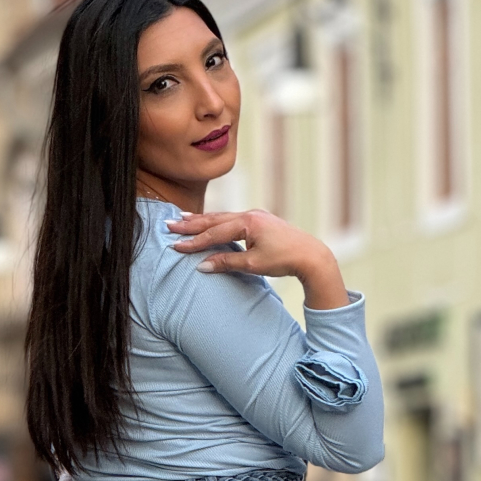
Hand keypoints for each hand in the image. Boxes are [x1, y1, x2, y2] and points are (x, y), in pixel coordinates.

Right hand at [168, 210, 348, 310]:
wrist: (310, 255)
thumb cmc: (284, 260)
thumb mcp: (253, 265)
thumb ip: (227, 262)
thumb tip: (202, 266)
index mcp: (247, 223)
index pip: (214, 233)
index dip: (194, 241)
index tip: (175, 245)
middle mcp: (250, 214)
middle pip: (214, 219)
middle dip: (191, 223)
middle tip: (170, 224)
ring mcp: (255, 215)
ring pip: (223, 217)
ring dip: (202, 219)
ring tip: (183, 219)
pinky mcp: (260, 220)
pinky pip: (232, 219)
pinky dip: (217, 221)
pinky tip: (209, 222)